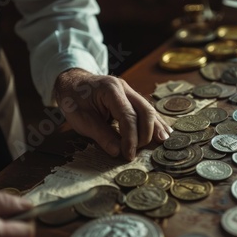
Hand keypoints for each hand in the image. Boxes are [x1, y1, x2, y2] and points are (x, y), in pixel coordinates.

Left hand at [54, 68, 172, 159]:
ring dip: (156, 127)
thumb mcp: (80, 119)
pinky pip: (147, 110)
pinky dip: (155, 122)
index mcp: (110, 89)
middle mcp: (124, 88)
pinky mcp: (132, 98)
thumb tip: (118, 152)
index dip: (131, 137)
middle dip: (146, 134)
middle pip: (145, 111)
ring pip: (150, 109)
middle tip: (139, 152)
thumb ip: (100, 134)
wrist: (72, 82)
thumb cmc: (74, 99)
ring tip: (163, 143)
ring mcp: (130, 91)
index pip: (128, 116)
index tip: (129, 154)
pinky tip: (163, 132)